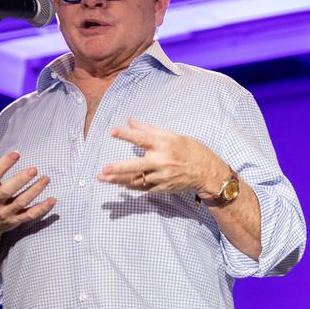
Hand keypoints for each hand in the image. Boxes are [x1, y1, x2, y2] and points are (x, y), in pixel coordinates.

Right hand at [0, 134, 55, 242]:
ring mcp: (5, 212)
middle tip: (34, 169)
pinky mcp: (15, 221)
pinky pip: (30, 215)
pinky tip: (52, 199)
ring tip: (46, 178)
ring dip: (35, 191)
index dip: (4, 164)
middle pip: (8, 191)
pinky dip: (42, 208)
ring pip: (22, 202)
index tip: (16, 153)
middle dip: (21, 180)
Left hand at [97, 118, 227, 197]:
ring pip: (137, 180)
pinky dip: (130, 186)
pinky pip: (143, 188)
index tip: (112, 132)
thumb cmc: (189, 149)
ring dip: (118, 180)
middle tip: (104, 169)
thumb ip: (149, 129)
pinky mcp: (162, 188)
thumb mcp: (172, 135)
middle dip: (119, 168)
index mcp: (164, 144)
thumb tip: (130, 120)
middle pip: (137, 165)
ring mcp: (162, 176)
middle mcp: (162, 161)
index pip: (142, 138)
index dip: (126, 135)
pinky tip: (119, 184)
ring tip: (103, 178)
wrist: (206, 171)